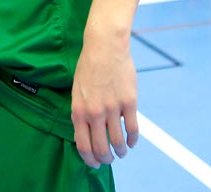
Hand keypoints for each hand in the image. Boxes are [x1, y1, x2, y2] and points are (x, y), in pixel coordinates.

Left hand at [70, 30, 137, 168]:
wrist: (104, 46)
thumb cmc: (89, 66)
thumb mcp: (77, 91)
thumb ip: (81, 112)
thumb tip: (87, 133)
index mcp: (79, 111)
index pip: (83, 146)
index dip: (90, 159)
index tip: (95, 163)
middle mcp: (94, 113)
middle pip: (101, 148)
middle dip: (106, 158)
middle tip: (109, 159)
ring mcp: (112, 108)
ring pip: (118, 142)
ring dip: (120, 151)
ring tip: (122, 152)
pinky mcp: (129, 102)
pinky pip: (132, 129)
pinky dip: (133, 140)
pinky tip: (132, 142)